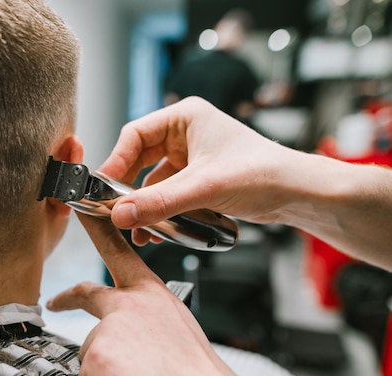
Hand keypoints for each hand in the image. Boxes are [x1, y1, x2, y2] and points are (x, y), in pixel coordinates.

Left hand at [47, 213, 285, 375]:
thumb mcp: (177, 334)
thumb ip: (147, 323)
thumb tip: (126, 338)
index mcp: (155, 296)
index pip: (119, 252)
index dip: (97, 229)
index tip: (81, 211)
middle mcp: (131, 303)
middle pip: (86, 292)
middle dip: (67, 296)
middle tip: (56, 301)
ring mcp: (112, 326)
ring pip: (90, 349)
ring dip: (104, 368)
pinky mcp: (98, 354)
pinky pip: (86, 374)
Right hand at [98, 97, 300, 244]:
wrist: (297, 194)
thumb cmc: (262, 173)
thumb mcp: (203, 188)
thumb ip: (159, 202)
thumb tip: (119, 215)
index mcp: (184, 117)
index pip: (134, 136)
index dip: (115, 163)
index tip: (102, 190)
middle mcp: (184, 134)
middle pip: (139, 161)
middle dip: (129, 191)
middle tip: (115, 213)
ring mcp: (190, 157)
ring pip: (153, 182)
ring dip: (144, 207)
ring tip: (138, 232)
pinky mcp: (197, 179)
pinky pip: (168, 195)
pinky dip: (160, 213)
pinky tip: (156, 233)